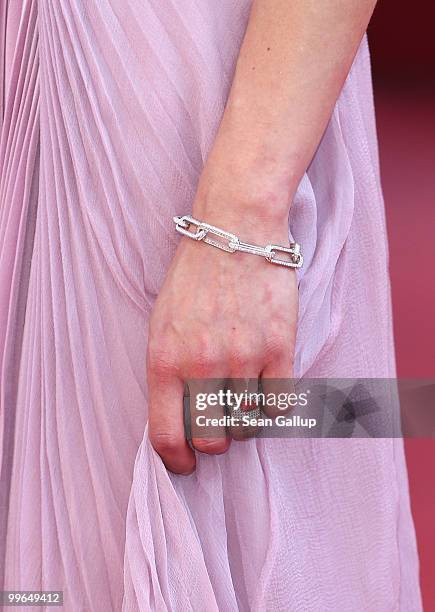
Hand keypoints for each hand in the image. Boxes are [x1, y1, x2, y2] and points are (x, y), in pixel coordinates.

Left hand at [147, 208, 297, 473]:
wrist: (234, 231)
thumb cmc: (194, 279)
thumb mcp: (161, 325)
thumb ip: (166, 374)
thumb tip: (178, 422)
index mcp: (164, 361)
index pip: (166, 436)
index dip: (177, 462)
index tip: (186, 466)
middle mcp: (202, 365)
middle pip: (213, 441)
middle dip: (215, 439)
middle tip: (219, 421)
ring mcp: (243, 357)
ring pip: (248, 425)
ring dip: (245, 419)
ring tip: (242, 393)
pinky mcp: (279, 347)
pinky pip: (281, 404)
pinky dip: (274, 405)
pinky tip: (267, 387)